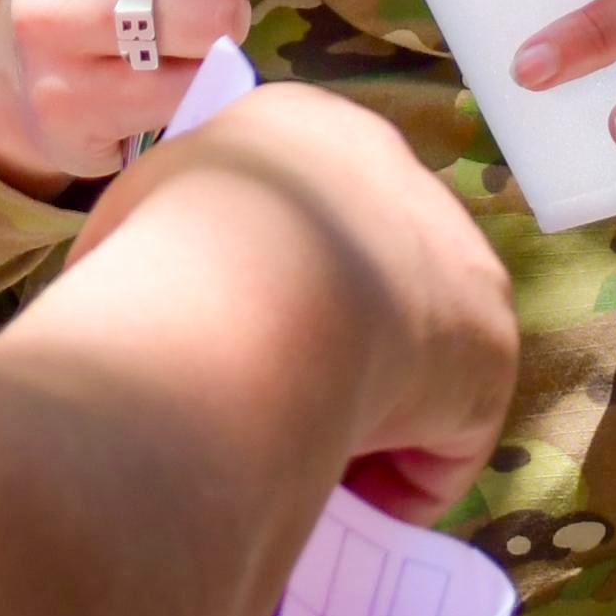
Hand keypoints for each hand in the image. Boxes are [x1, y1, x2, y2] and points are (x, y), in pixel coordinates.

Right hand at [73, 80, 516, 521]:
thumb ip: (157, 249)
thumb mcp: (128, 222)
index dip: (267, 283)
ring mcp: (454, 257)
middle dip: (329, 345)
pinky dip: (395, 475)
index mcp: (302, 129)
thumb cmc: (162, 251)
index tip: (236, 342)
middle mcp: (394, 174)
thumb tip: (146, 307)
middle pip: (367, 277)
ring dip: (368, 410)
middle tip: (270, 408)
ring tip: (300, 463)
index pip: (299, 207)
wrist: (242, 289)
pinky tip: (337, 486)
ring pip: (413, 354)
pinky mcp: (487, 345)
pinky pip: (441, 436)